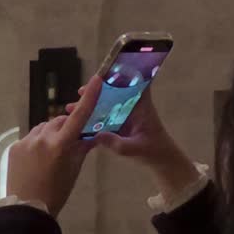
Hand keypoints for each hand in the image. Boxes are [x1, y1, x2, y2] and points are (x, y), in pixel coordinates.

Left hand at [6, 75, 101, 216]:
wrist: (26, 209)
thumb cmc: (56, 193)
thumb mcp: (73, 171)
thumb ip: (80, 149)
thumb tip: (88, 136)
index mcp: (60, 145)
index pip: (79, 117)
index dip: (89, 98)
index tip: (96, 81)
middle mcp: (42, 138)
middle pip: (60, 122)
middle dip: (67, 127)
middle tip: (70, 143)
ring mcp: (26, 141)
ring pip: (44, 128)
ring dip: (51, 134)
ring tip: (51, 154)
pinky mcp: (15, 146)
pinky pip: (31, 138)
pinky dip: (38, 143)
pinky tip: (38, 160)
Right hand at [66, 84, 199, 197]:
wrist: (161, 161)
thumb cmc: (154, 151)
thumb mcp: (135, 149)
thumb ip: (118, 144)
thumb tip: (96, 135)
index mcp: (141, 105)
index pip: (136, 81)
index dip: (123, 72)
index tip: (104, 73)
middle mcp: (132, 106)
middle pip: (114, 90)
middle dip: (96, 90)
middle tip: (80, 92)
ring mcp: (125, 115)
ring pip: (106, 103)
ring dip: (91, 104)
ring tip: (71, 107)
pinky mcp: (120, 124)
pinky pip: (105, 116)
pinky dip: (92, 117)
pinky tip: (77, 122)